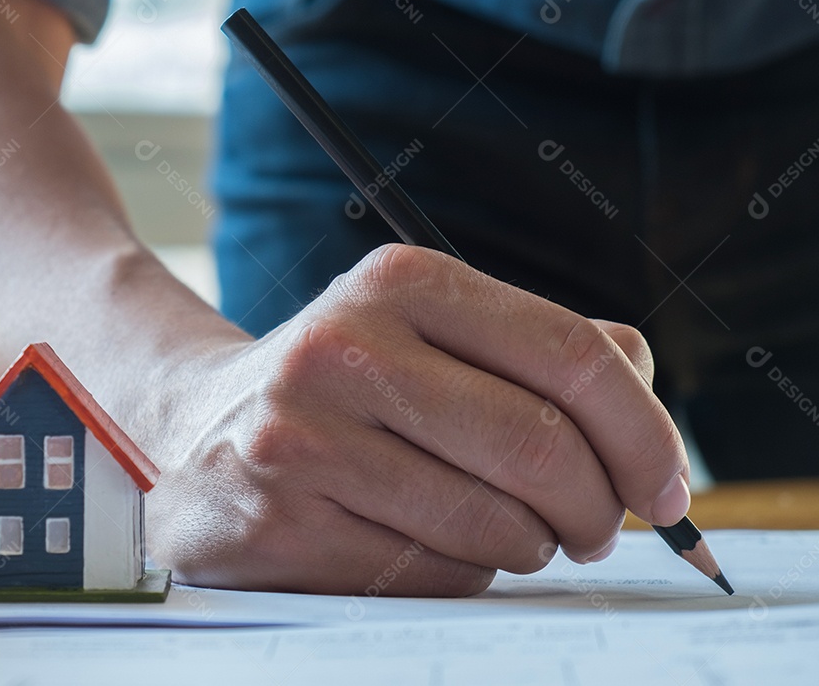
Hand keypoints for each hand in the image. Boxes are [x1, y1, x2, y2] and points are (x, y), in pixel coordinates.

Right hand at [147, 244, 689, 595]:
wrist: (195, 431)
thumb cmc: (341, 386)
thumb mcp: (427, 330)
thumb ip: (541, 345)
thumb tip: (643, 386)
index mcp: (399, 282)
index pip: (570, 354)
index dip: (644, 433)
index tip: (664, 488)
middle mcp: (343, 348)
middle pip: (542, 446)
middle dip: (596, 508)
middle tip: (593, 527)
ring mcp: (303, 437)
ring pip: (495, 526)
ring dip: (525, 545)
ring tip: (494, 525)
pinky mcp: (281, 521)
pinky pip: (432, 576)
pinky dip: (458, 573)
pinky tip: (420, 541)